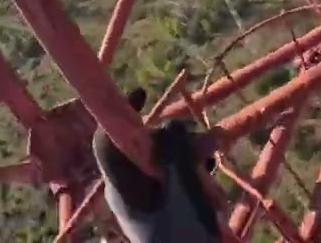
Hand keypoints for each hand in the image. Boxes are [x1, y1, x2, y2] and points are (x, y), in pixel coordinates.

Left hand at [92, 89, 219, 242]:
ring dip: (192, 163)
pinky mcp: (166, 211)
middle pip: (146, 147)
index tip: (143, 93)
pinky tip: (212, 198)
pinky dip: (195, 181)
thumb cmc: (183, 239)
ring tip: (213, 181)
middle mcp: (130, 190)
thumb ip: (177, 157)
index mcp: (122, 187)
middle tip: (209, 147)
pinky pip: (178, 183)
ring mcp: (149, 202)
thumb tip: (172, 125)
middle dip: (177, 142)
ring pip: (166, 163)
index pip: (107, 141)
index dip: (121, 114)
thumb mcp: (183, 195)